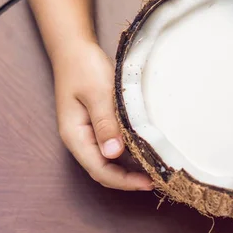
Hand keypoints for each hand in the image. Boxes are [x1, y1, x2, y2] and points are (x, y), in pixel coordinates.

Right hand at [52, 40, 152, 190]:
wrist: (75, 50)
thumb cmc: (84, 68)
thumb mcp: (97, 93)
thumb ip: (105, 123)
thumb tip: (114, 154)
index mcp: (75, 135)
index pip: (100, 170)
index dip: (124, 181)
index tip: (149, 182)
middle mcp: (81, 139)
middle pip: (104, 170)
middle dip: (129, 180)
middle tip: (158, 179)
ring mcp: (89, 133)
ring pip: (110, 161)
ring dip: (130, 169)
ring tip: (155, 170)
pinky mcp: (98, 125)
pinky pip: (113, 147)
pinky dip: (129, 154)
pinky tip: (146, 152)